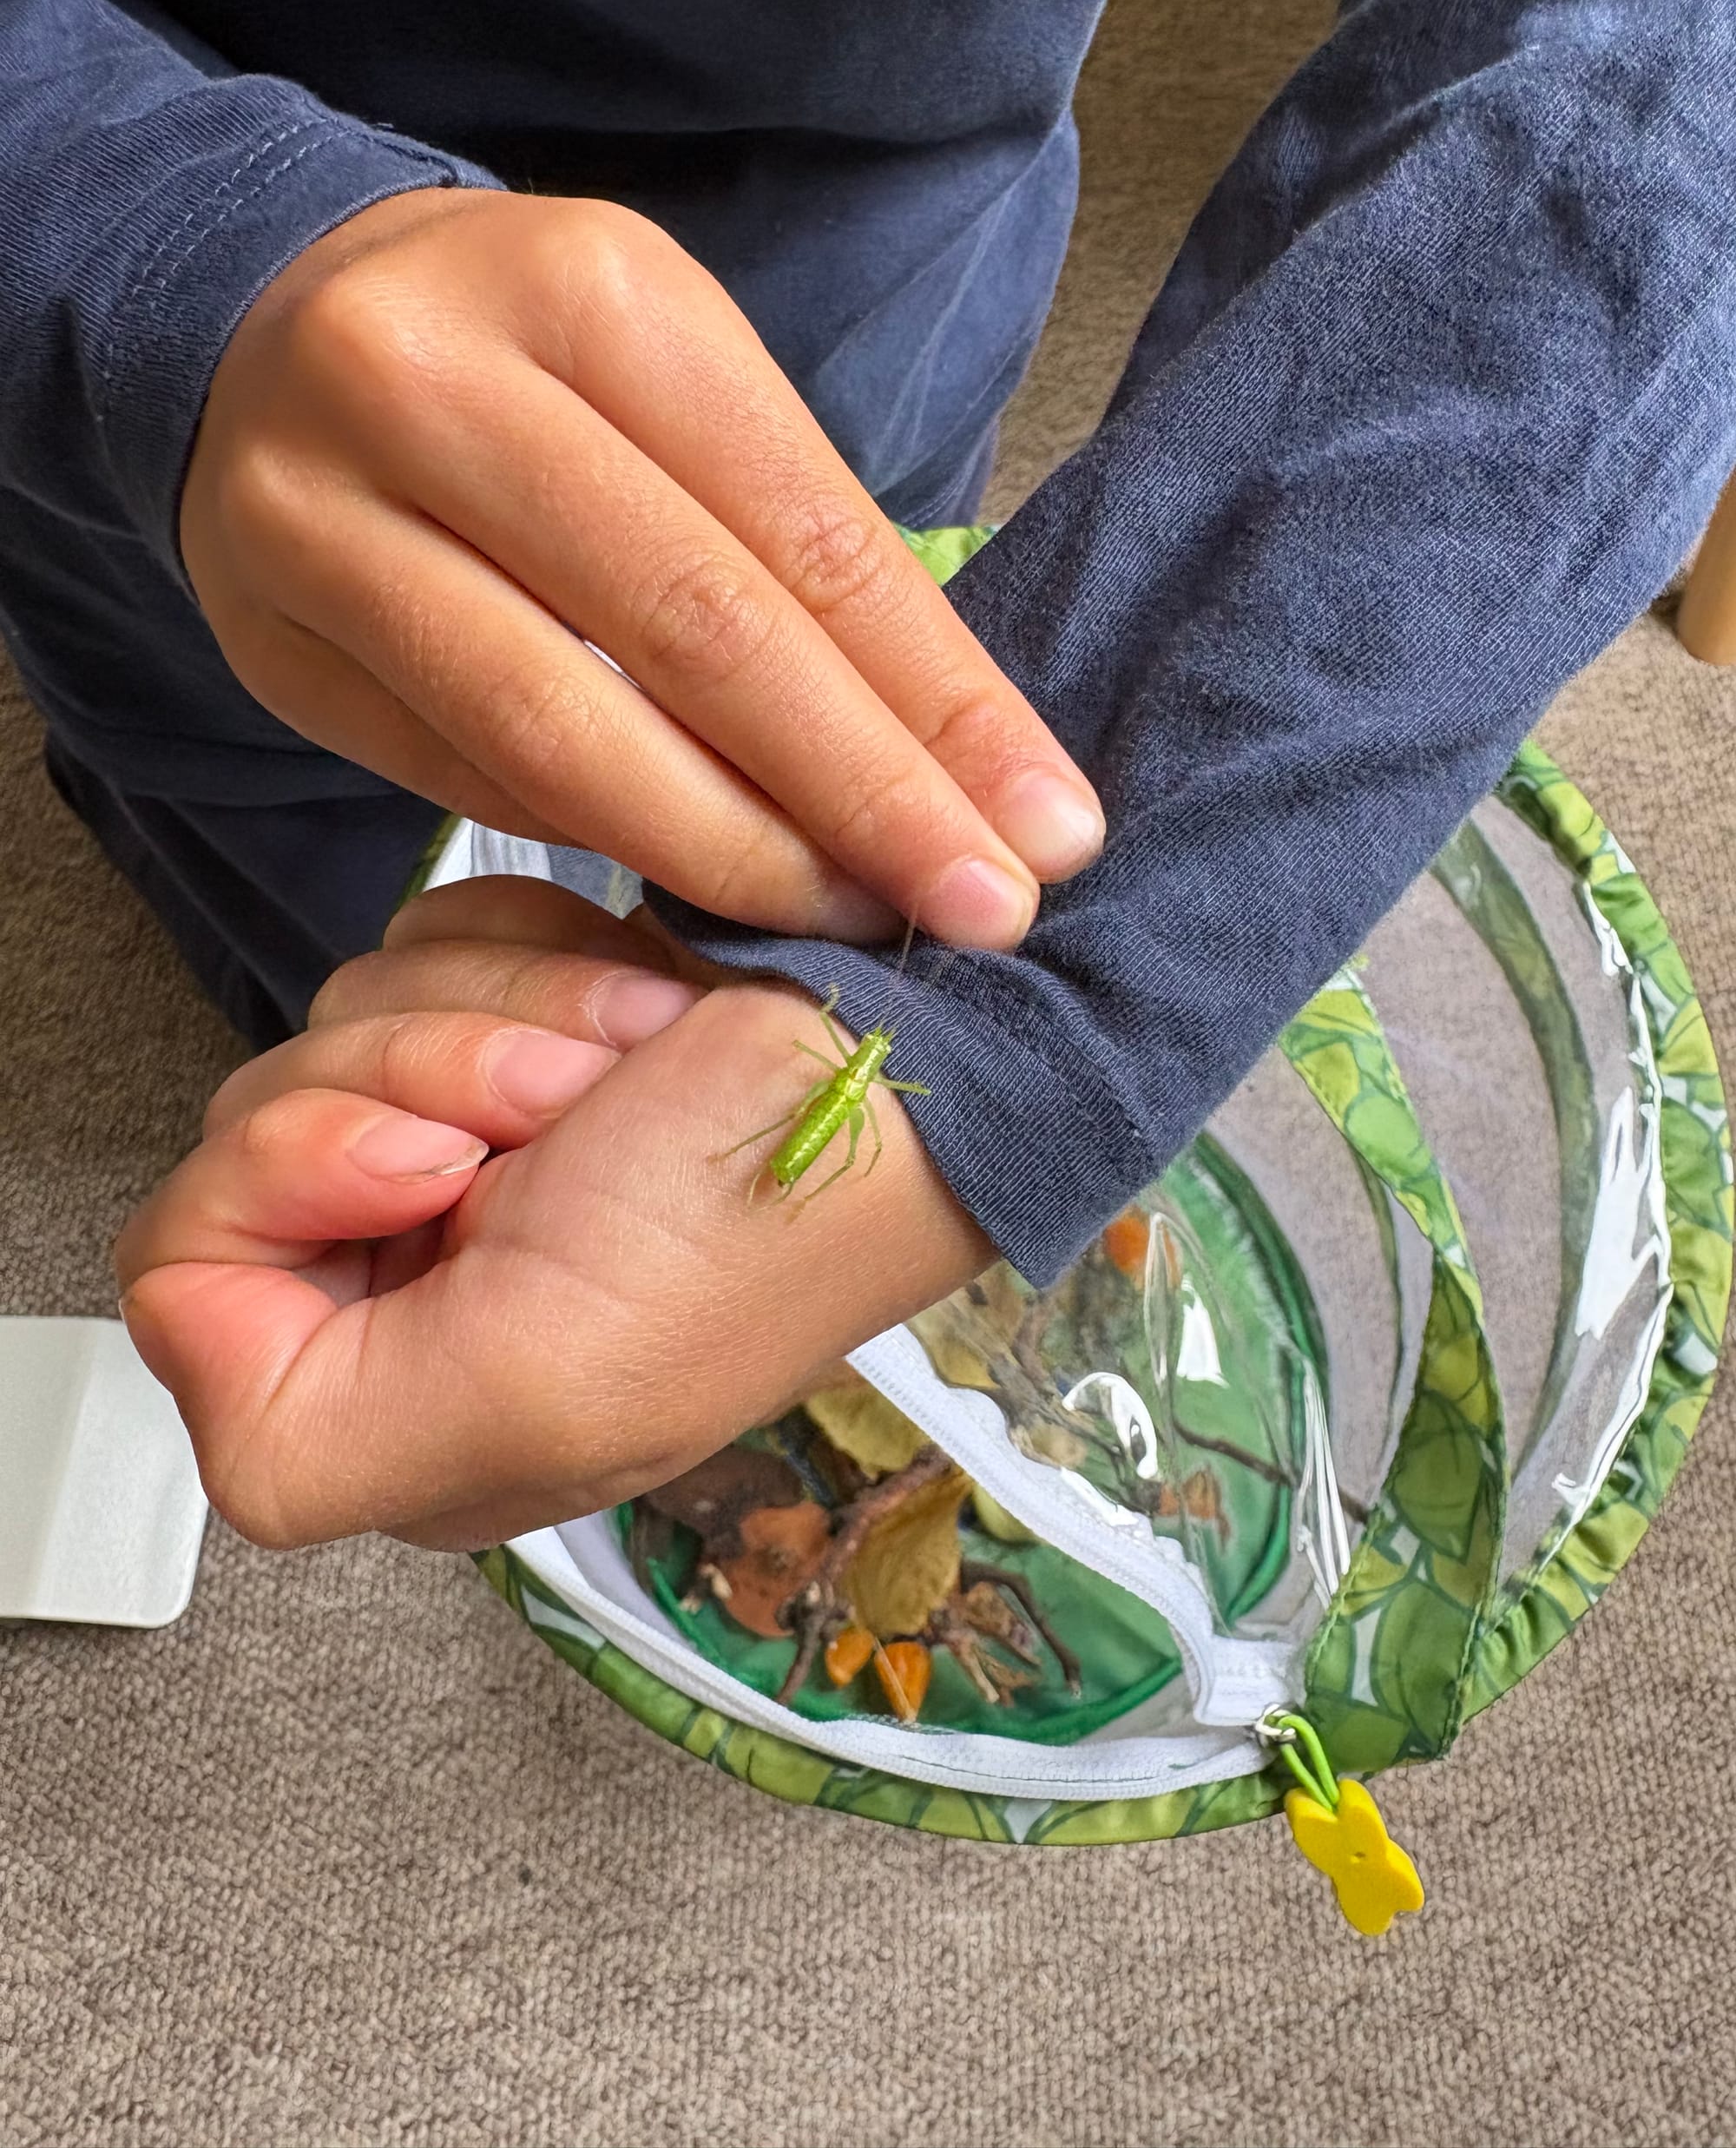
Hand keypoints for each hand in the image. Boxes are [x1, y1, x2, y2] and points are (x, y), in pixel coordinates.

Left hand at [116, 877, 991, 1550]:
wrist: (919, 1067)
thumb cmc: (748, 1227)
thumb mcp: (524, 1396)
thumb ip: (291, 1438)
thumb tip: (196, 1318)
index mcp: (383, 1399)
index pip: (189, 1265)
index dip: (296, 1185)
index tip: (447, 1166)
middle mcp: (404, 1274)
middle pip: (259, 1120)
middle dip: (426, 1078)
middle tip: (571, 1109)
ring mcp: (460, 1143)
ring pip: (344, 1017)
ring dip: (503, 1011)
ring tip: (631, 1053)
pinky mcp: (511, 1034)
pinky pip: (420, 942)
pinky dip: (529, 952)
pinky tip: (634, 1003)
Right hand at [181, 187, 1103, 947]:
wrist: (271, 335)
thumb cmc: (542, 377)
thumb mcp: (685, 393)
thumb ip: (807, 559)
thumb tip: (978, 774)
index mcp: (593, 292)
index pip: (803, 533)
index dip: (937, 702)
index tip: (1047, 828)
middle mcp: (433, 381)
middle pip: (692, 632)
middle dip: (861, 797)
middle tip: (980, 913)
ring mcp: (320, 513)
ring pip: (558, 732)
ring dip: (731, 856)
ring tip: (849, 924)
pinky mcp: (264, 639)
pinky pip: (465, 776)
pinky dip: (600, 844)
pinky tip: (700, 894)